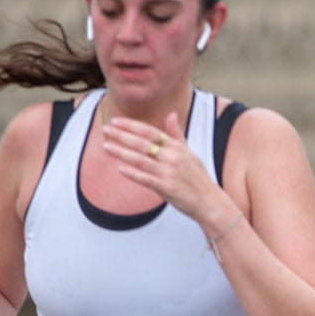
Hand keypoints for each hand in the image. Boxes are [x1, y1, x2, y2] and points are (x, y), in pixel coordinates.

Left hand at [101, 113, 227, 225]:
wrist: (209, 201)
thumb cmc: (198, 177)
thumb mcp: (189, 152)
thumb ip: (176, 134)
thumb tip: (171, 114)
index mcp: (176, 147)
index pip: (150, 132)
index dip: (131, 126)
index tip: (116, 121)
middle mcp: (172, 157)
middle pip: (142, 143)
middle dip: (121, 136)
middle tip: (105, 129)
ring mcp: (169, 172)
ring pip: (140, 160)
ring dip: (121, 152)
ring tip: (105, 146)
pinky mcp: (167, 188)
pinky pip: (146, 179)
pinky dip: (132, 173)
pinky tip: (119, 168)